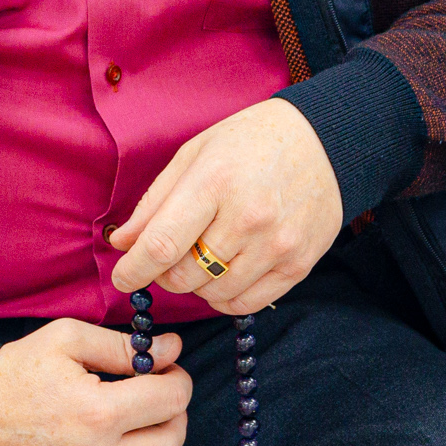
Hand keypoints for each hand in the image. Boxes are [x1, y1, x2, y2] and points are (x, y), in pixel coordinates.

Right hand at [0, 319, 189, 445]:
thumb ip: (123, 346)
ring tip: (150, 437)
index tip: (167, 373)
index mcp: (98, 412)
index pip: (171, 400)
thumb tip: (171, 348)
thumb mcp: (65, 341)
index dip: (178, 380)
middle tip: (159, 402)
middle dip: (174, 416)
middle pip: (170, 443)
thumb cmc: (12, 375)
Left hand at [106, 97, 341, 315]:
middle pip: (185, 275)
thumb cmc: (249, 143)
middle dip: (165, 275)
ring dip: (197, 285)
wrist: (323, 141)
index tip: (122, 277)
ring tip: (202, 258)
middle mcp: (248, 217)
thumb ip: (155, 202)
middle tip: (169, 257)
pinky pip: (247, 304)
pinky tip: (225, 274)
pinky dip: (225, 297)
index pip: (162, 245)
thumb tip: (122, 244)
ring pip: (214, 293)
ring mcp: (277, 244)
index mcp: (215, 182)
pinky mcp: (299, 264)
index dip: (133, 270)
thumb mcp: (195, 154)